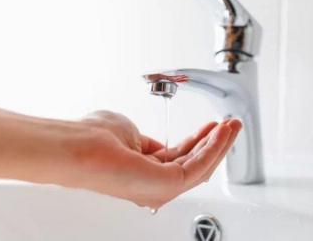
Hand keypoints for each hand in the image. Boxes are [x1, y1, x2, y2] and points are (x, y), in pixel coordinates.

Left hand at [58, 110, 241, 208]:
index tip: (212, 126)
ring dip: (219, 144)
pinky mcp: (167, 185)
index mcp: (144, 170)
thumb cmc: (93, 138)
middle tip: (230, 125)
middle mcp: (153, 183)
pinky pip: (198, 167)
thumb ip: (147, 142)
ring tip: (232, 126)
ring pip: (200, 166)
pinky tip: (221, 133)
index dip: (198, 140)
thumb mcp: (129, 133)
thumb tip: (158, 144)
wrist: (80, 146)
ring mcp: (160, 187)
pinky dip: (213, 148)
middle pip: (194, 163)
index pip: (179, 158)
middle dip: (215, 142)